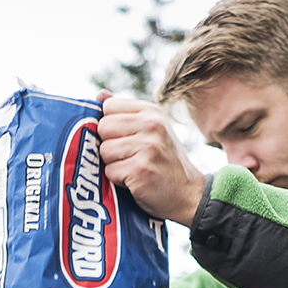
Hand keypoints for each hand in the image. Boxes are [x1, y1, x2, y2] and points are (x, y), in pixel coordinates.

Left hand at [97, 92, 205, 226]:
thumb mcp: (151, 130)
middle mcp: (152, 125)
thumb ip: (124, 113)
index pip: (109, 107)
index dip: (109, 126)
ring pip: (104, 151)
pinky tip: (134, 180)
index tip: (123, 138)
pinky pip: (109, 171)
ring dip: (112, 164)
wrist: (188, 193)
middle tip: (127, 156)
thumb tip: (100, 94)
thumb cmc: (163, 162)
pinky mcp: (140, 170)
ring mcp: (147, 147)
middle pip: (103, 128)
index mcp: (152, 111)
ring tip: (131, 168)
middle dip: (108, 145)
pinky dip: (117, 180)